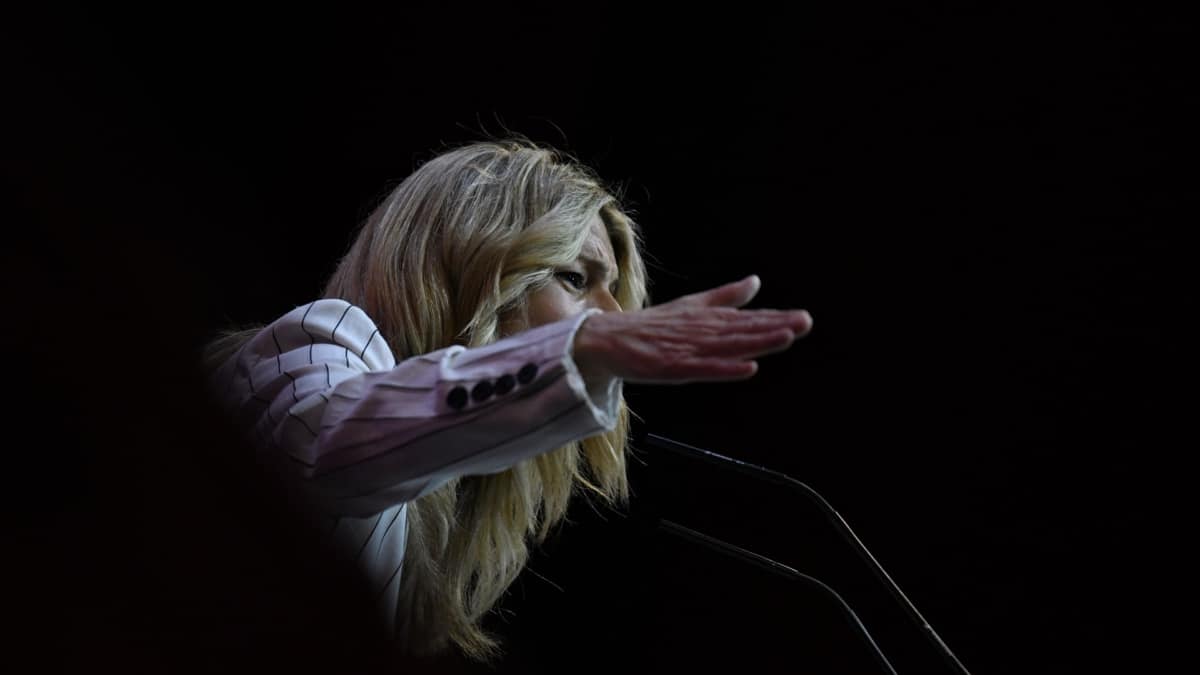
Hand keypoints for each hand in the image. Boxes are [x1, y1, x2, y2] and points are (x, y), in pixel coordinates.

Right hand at [572, 275, 811, 384]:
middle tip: (804, 322)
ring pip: (728, 346)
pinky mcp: (673, 367)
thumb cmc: (652, 325)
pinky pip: (705, 369)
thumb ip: (726, 296)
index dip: (775, 319)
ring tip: (785, 338)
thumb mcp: (692, 306)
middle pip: (743, 330)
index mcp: (707, 318)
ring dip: (757, 341)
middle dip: (775, 326)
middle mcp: (701, 331)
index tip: (803, 318)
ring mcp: (688, 349)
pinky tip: (748, 368)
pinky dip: (727, 369)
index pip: (747, 319)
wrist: (608, 339)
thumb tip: (756, 282)